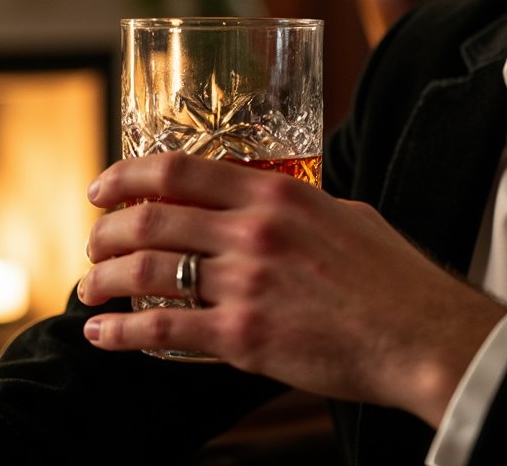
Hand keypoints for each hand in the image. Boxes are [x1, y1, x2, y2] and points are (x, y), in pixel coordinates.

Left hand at [78, 152, 506, 424]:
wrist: (418, 332)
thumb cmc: (391, 275)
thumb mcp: (345, 214)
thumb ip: (299, 206)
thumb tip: (272, 205)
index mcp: (279, 194)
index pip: (182, 169)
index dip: (129, 174)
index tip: (104, 185)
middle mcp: (254, 231)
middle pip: (151, 218)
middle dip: (106, 230)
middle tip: (94, 240)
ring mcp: (246, 283)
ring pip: (146, 273)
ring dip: (103, 279)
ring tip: (88, 288)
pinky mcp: (242, 337)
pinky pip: (162, 332)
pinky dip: (120, 334)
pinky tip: (102, 336)